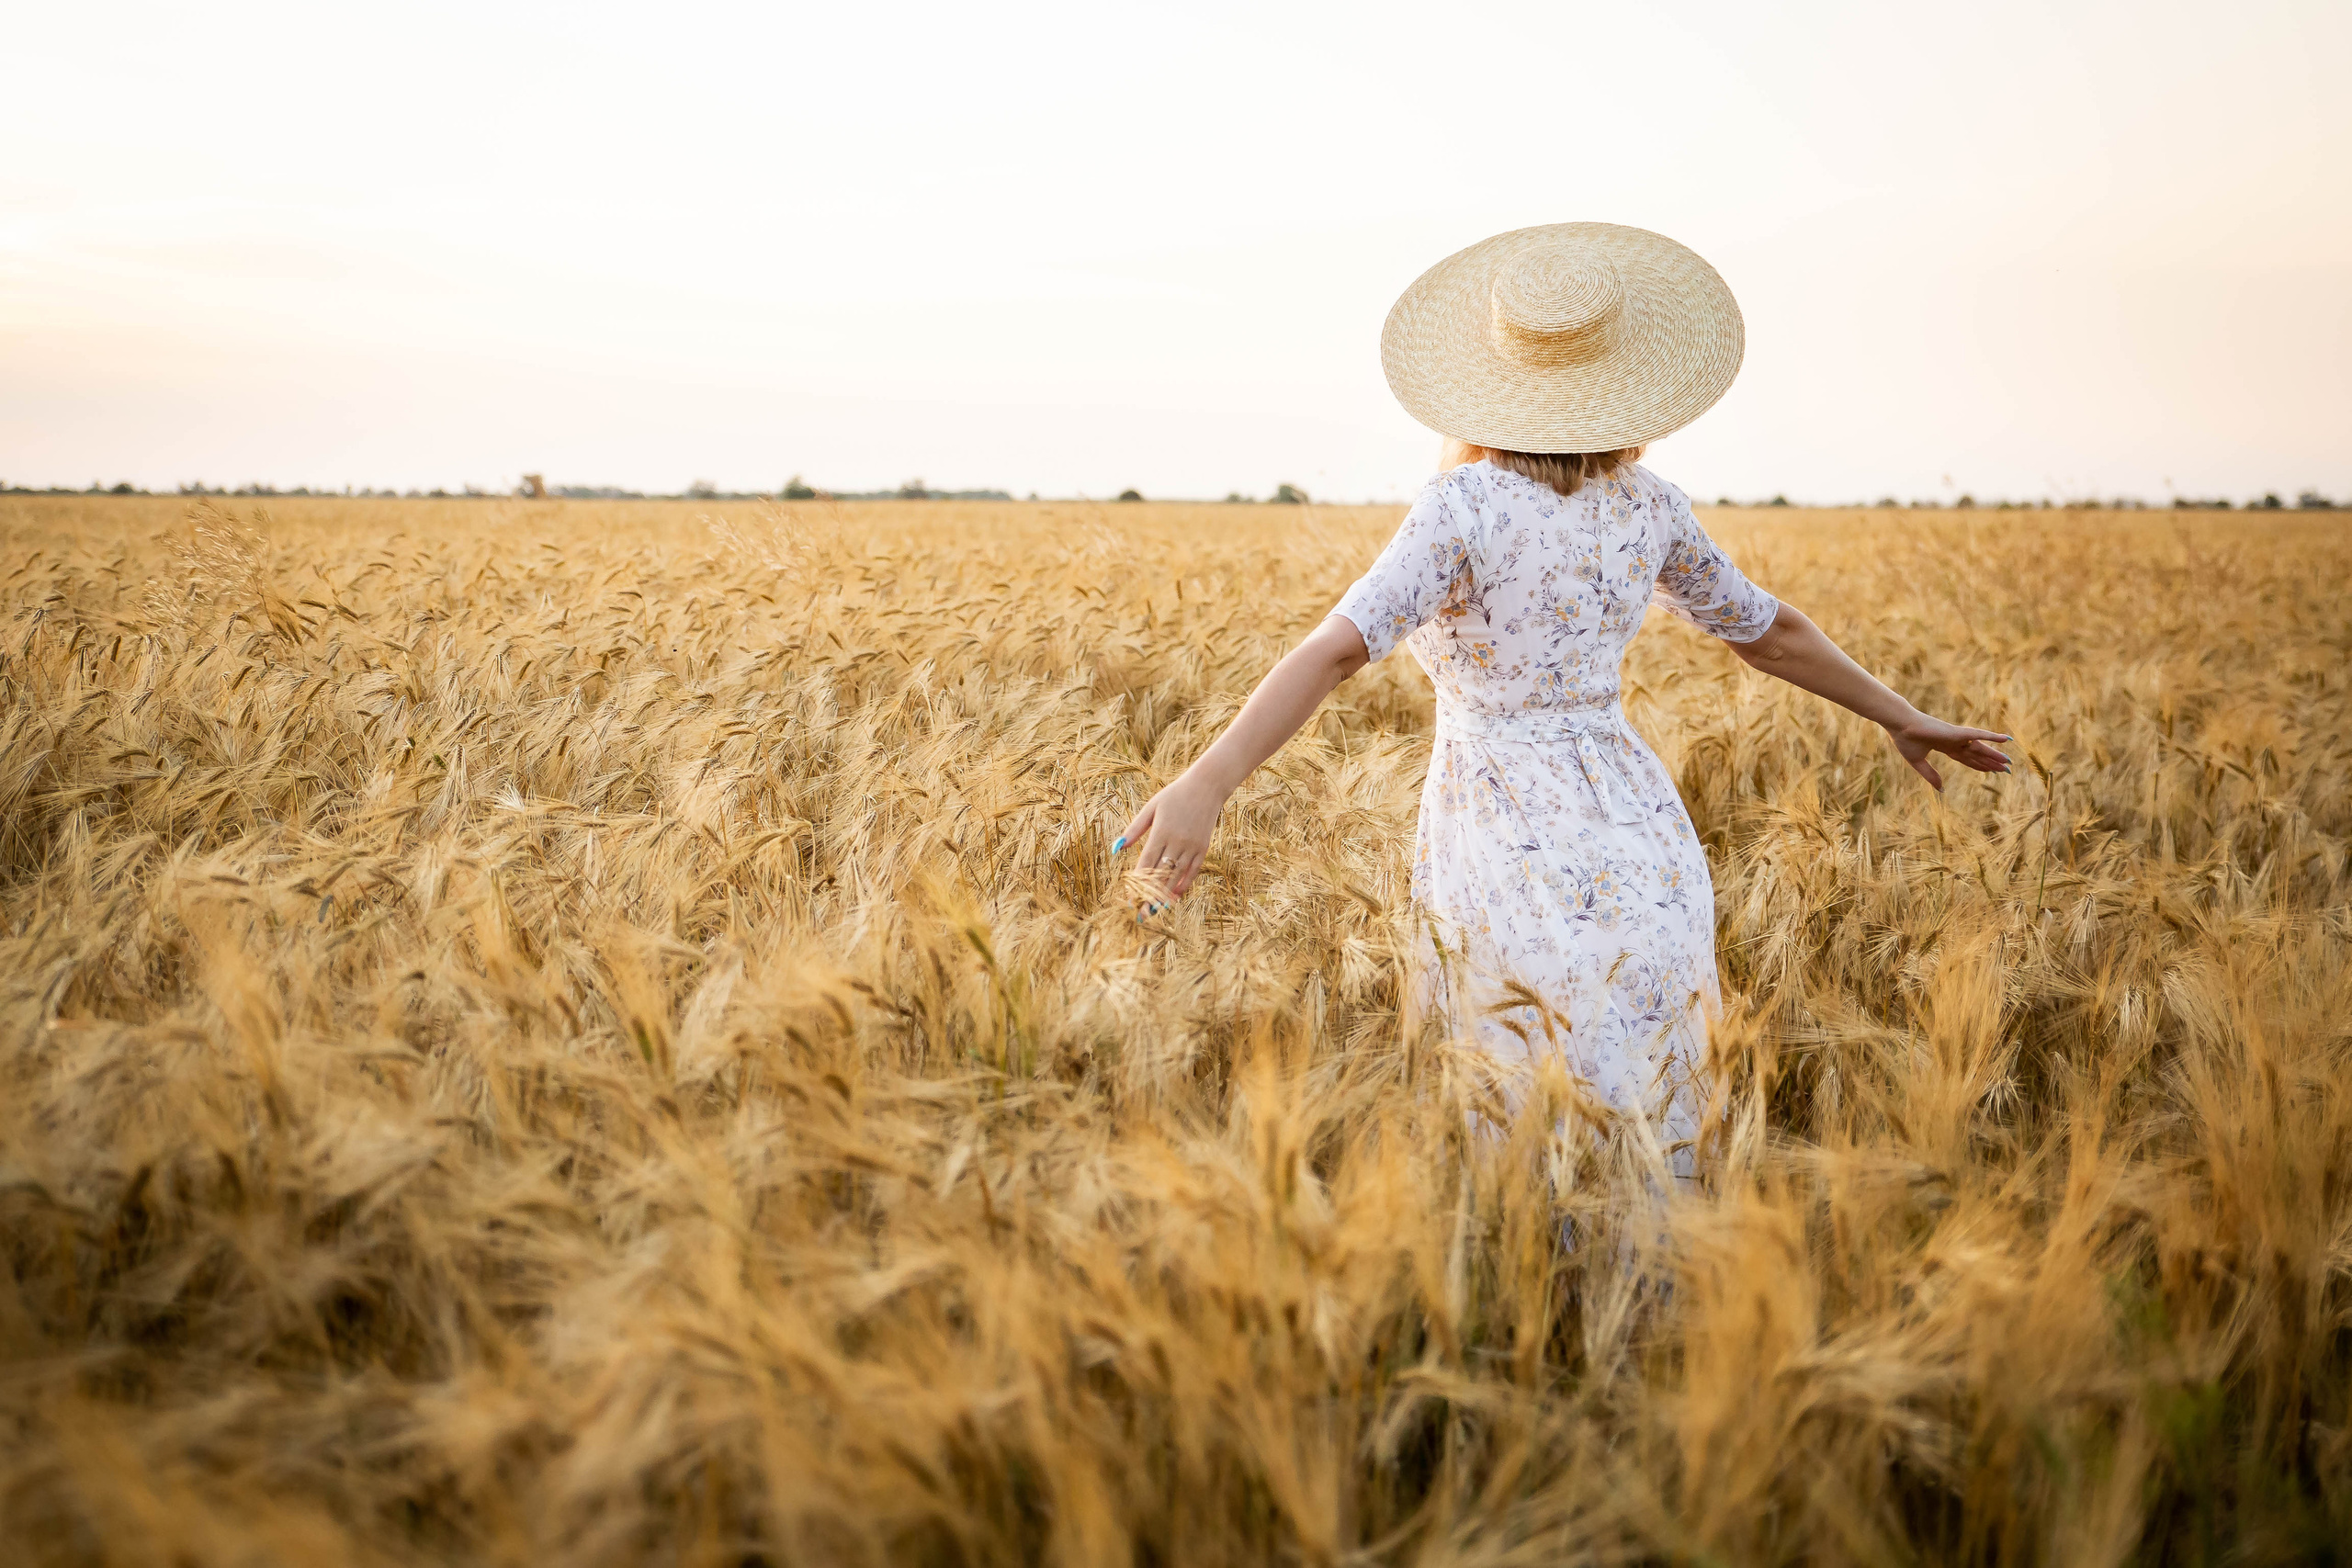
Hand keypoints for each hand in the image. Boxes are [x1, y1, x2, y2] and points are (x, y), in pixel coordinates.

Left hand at [1113, 774, 1224, 911]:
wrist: (1207, 786)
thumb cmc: (1175, 795)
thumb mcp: (1151, 807)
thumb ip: (1135, 829)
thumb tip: (1116, 848)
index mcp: (1161, 831)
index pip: (1146, 863)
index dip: (1137, 884)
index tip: (1130, 900)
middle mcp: (1177, 841)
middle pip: (1161, 875)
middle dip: (1150, 896)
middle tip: (1141, 915)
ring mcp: (1192, 846)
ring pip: (1177, 876)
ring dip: (1165, 895)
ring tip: (1156, 911)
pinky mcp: (1203, 848)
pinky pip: (1193, 871)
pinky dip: (1184, 885)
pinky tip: (1175, 897)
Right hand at [1887, 712, 2011, 790]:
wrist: (1899, 726)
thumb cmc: (1904, 740)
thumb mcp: (1918, 762)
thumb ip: (1931, 775)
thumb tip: (1942, 789)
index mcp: (1944, 747)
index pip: (1966, 758)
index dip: (1979, 765)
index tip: (1991, 771)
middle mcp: (1953, 742)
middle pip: (1976, 755)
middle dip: (1991, 763)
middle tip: (2006, 770)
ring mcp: (1956, 736)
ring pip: (1981, 748)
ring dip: (1995, 755)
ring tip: (2009, 763)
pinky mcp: (1957, 732)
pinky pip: (1979, 735)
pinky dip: (1993, 737)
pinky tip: (2006, 739)